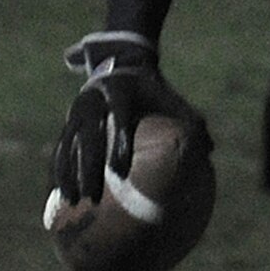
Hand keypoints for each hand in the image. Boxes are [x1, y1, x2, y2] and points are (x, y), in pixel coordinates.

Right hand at [51, 32, 207, 205]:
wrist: (122, 66)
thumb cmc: (155, 92)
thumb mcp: (172, 100)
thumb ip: (191, 122)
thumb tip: (210, 149)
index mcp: (120, 90)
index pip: (119, 117)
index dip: (118, 142)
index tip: (119, 170)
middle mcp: (93, 99)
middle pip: (87, 137)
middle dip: (87, 168)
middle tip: (93, 197)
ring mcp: (77, 112)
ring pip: (68, 145)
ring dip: (69, 174)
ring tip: (74, 203)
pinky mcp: (68, 123)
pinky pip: (60, 150)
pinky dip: (59, 172)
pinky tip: (61, 197)